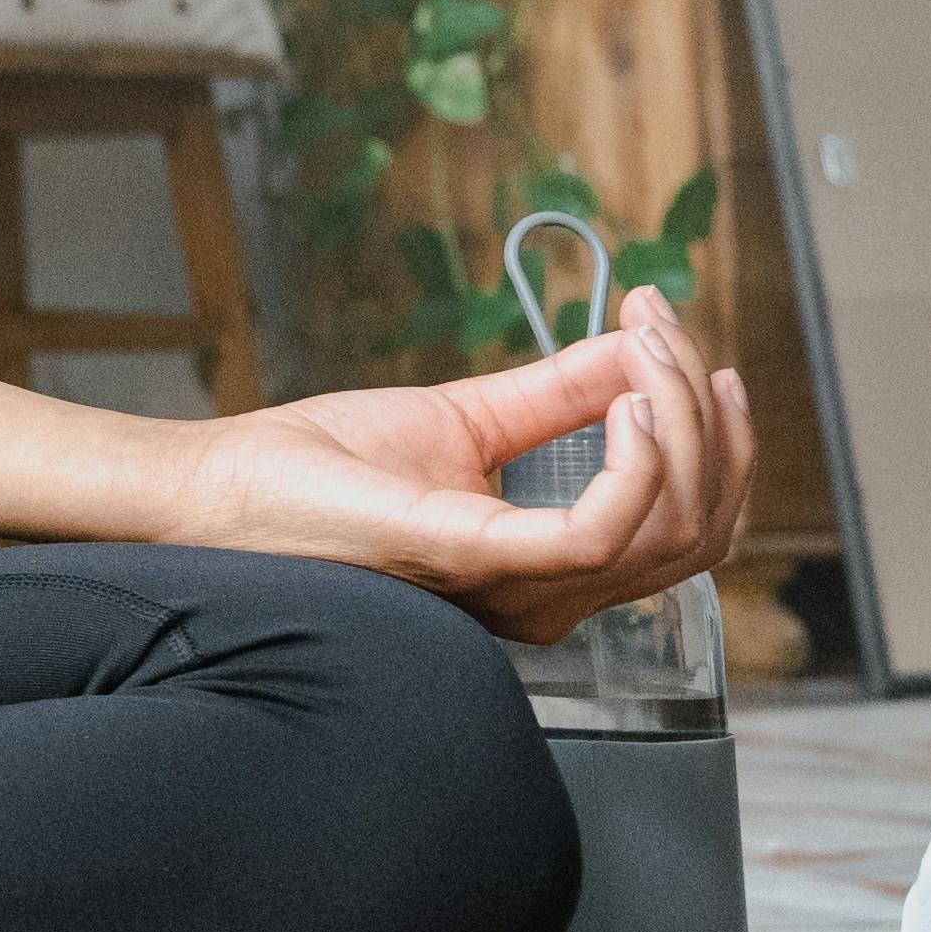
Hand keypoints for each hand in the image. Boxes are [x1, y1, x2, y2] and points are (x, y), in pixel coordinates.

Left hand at [155, 285, 754, 647]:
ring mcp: (515, 586)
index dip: (710, 436)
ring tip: (650, 348)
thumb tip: (635, 347)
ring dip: (682, 425)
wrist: (218, 490)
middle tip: (673, 335)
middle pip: (697, 531)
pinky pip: (601, 532)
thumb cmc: (319, 469)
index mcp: (546, 567)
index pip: (683, 525)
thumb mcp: (465, 418)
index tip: (679, 337)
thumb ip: (556, 396)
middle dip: (712, 427)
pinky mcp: (476, 559)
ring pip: (669, 530)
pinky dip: (639, 462)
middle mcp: (546, 596)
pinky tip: (629, 402)